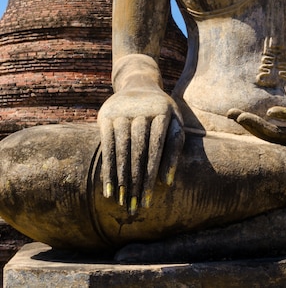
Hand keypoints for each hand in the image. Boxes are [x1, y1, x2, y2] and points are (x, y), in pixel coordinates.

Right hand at [97, 87, 183, 213]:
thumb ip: (174, 148)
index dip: (152, 174)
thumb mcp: (174, 122)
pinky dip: (107, 168)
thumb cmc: (161, 111)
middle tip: (134, 207)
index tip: (149, 199)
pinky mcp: (106, 116)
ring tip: (121, 202)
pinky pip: (106, 146)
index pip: (156, 148)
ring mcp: (122, 112)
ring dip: (120, 178)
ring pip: (121, 149)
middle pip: (138, 151)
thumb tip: (166, 182)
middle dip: (135, 181)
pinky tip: (108, 188)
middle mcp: (141, 111)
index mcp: (162, 112)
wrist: (139, 83)